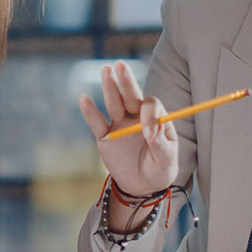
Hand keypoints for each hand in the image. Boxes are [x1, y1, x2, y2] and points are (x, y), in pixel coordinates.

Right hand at [78, 61, 178, 196]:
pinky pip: (96, 123)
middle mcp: (137, 117)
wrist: (142, 186)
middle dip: (126, 81)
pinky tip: (84, 99)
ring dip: (110, 87)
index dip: (149, 115)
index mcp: (156, 119)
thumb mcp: (166, 161)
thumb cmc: (159, 170)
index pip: (151, 106)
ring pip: (114, 103)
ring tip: (106, 70)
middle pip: (131, 95)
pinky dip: (90, 112)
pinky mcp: (105, 136)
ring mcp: (120, 125)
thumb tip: (153, 131)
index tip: (148, 133)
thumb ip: (161, 146)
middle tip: (121, 65)